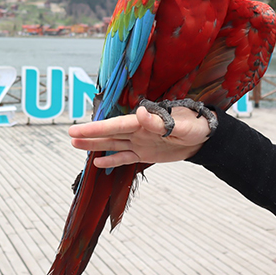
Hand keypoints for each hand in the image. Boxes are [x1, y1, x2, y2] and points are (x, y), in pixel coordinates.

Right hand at [69, 106, 211, 167]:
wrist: (205, 138)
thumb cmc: (195, 126)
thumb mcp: (181, 124)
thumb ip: (159, 122)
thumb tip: (141, 112)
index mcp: (143, 122)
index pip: (115, 125)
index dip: (96, 128)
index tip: (78, 129)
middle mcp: (138, 131)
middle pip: (110, 133)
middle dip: (90, 134)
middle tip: (70, 134)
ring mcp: (140, 142)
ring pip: (113, 144)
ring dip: (96, 145)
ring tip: (76, 144)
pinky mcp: (145, 153)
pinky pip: (126, 157)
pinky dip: (113, 159)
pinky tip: (99, 162)